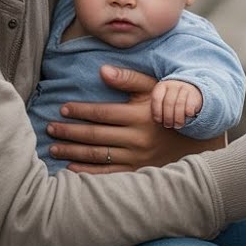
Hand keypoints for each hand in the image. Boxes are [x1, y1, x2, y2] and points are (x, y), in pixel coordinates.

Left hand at [47, 65, 222, 172]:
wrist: (195, 142)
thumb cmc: (170, 111)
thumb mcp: (155, 90)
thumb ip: (129, 79)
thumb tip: (102, 70)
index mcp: (139, 116)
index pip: (102, 113)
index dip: (80, 111)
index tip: (62, 109)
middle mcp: (136, 138)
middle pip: (94, 135)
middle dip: (69, 131)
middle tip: (50, 128)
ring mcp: (136, 158)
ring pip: (97, 154)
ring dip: (72, 151)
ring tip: (54, 147)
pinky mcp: (137, 172)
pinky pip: (107, 174)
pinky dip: (86, 172)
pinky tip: (70, 168)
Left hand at [152, 79, 201, 128]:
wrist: (190, 94)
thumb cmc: (172, 102)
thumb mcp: (162, 102)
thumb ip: (156, 109)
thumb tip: (154, 120)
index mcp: (161, 86)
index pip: (156, 98)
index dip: (156, 112)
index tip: (158, 121)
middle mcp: (173, 85)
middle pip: (168, 103)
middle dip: (167, 118)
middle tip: (168, 125)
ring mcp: (184, 88)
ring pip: (179, 105)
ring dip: (177, 119)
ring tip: (177, 125)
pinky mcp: (194, 94)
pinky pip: (190, 106)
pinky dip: (188, 114)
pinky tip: (188, 117)